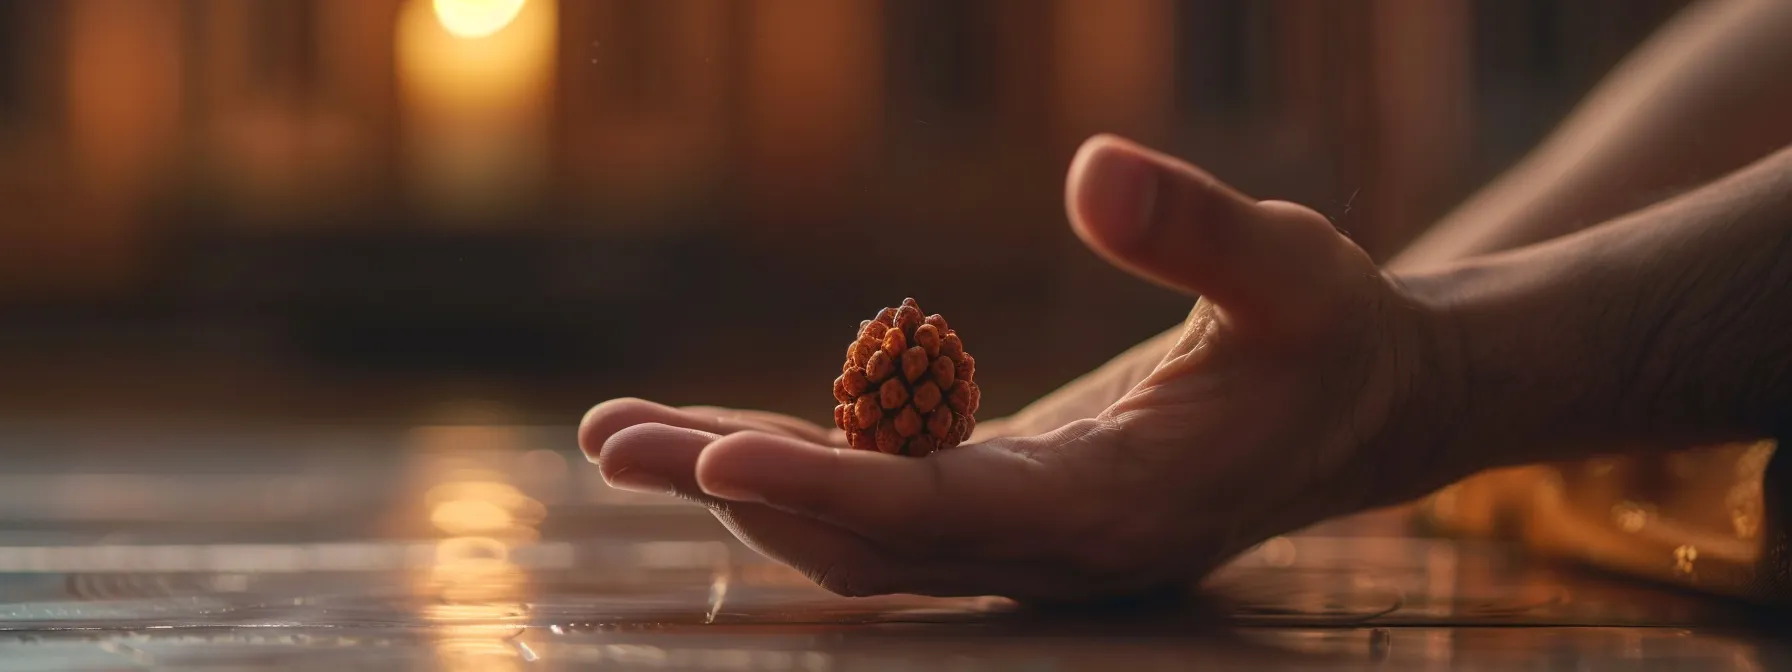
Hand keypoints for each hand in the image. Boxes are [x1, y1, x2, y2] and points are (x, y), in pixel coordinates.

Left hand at [581, 135, 1457, 602]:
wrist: (1370, 409)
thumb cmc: (1336, 336)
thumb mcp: (1292, 266)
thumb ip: (1198, 230)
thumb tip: (1089, 167)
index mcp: (1118, 506)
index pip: (945, 511)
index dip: (829, 486)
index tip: (714, 455)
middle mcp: (1055, 548)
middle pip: (866, 542)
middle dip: (737, 490)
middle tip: (608, 436)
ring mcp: (1029, 538)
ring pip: (858, 535)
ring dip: (742, 482)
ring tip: (621, 430)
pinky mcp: (1013, 505)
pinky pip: (883, 501)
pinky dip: (798, 465)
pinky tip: (721, 427)